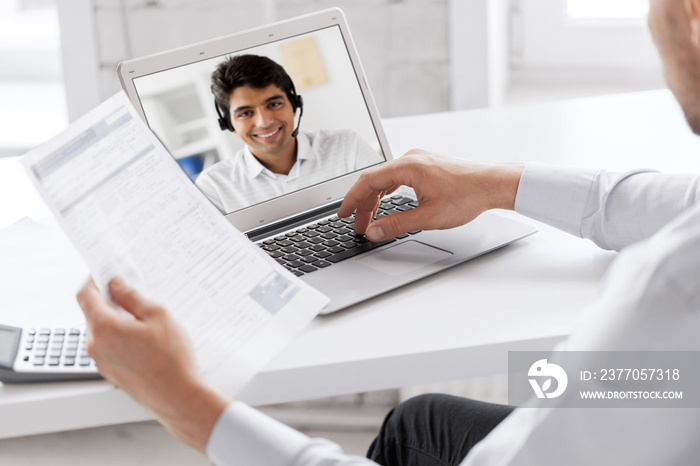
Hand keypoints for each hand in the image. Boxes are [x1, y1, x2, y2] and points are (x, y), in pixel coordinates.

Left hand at [76, 277, 229, 451]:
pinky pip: (108, 346)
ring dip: (115, 320)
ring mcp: (101, 361)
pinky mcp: (110, 372)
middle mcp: (95, 345)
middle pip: (91, 313)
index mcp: (103, 328)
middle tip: (130, 294)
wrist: (177, 395)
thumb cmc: (171, 358)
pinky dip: (119, 336)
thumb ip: (132, 297)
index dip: (92, 280)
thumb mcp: (157, 315)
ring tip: (143, 320)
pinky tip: (143, 339)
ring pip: (100, 331)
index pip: (85, 295)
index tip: (103, 274)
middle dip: (107, 301)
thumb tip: (117, 285)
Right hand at [338, 150, 523, 240]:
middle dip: (363, 204)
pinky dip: (388, 191)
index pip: (368, 181)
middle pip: (375, 180)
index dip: (352, 200)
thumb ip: (396, 225)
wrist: (492, 184)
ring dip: (375, 199)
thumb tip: (375, 231)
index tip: (343, 214)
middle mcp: (411, 158)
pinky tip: (386, 202)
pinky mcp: (426, 165)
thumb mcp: (428, 217)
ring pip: (386, 179)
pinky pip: (398, 176)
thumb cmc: (467, 196)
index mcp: (407, 166)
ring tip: (370, 218)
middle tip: (357, 225)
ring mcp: (419, 160)